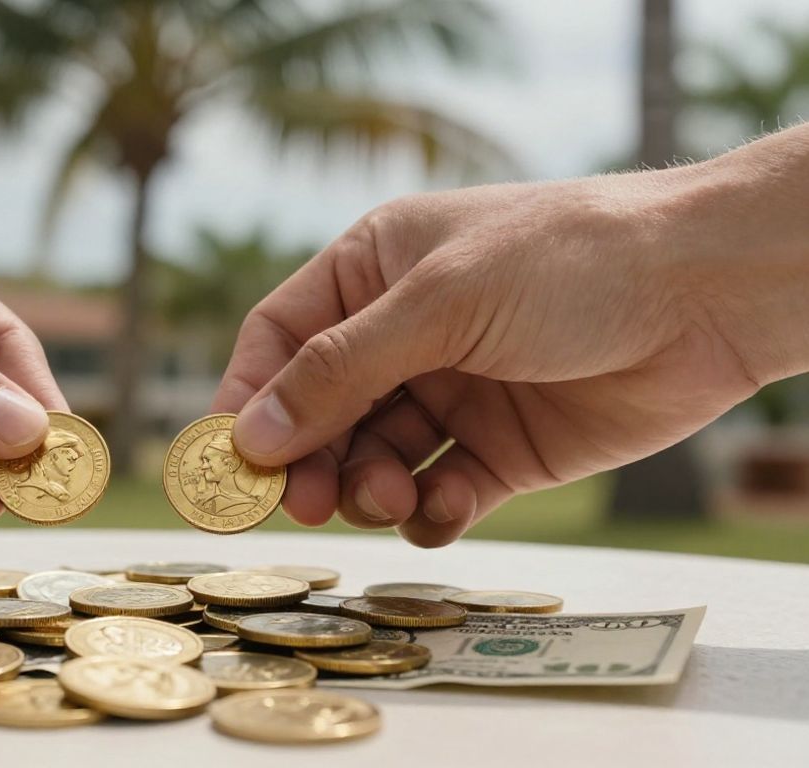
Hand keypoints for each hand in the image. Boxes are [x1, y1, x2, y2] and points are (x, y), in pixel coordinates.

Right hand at [214, 126, 808, 546]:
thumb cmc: (568, 261)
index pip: (280, 339)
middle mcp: (403, 334)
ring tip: (391, 495)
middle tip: (304, 505)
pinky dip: (432, 511)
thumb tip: (249, 434)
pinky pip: (440, 494)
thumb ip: (340, 371)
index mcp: (374, 270)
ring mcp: (452, 394)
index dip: (246, 398)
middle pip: (318, 412)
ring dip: (369, 488)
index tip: (224, 463)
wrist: (708, 293)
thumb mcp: (439, 303)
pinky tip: (446, 505)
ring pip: (373, 461)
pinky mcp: (500, 450)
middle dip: (307, 460)